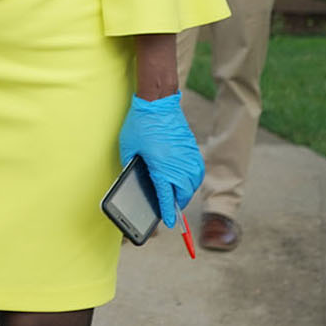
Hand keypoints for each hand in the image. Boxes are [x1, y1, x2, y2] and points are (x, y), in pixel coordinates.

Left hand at [118, 92, 203, 228]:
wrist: (158, 103)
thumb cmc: (140, 125)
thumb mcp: (129, 149)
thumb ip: (132, 167)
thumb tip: (136, 181)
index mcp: (162, 167)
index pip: (166, 197)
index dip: (166, 211)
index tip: (167, 222)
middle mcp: (179, 165)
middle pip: (182, 194)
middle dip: (176, 203)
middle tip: (167, 207)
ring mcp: (189, 158)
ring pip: (192, 185)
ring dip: (184, 192)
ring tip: (174, 196)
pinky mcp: (193, 151)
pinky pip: (196, 173)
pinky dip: (190, 180)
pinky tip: (183, 181)